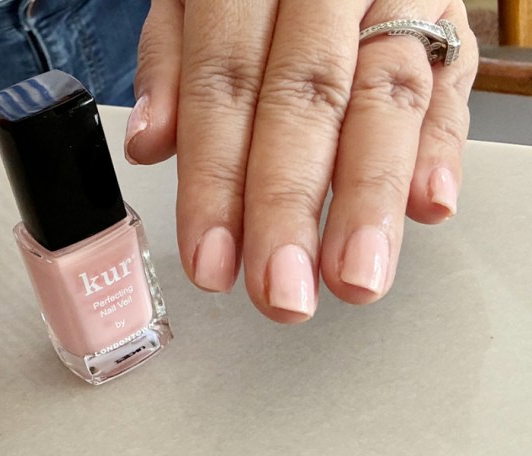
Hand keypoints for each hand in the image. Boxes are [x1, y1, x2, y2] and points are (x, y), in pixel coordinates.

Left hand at [127, 0, 477, 321]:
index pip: (224, 84)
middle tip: (281, 291)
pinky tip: (429, 208)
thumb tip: (150, 144)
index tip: (211, 260)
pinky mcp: (445, 20)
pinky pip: (449, 83)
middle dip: (289, 205)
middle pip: (305, 100)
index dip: (216, 180)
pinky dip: (442, 147)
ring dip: (370, 197)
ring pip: (386, 98)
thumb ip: (171, 60)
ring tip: (354, 276)